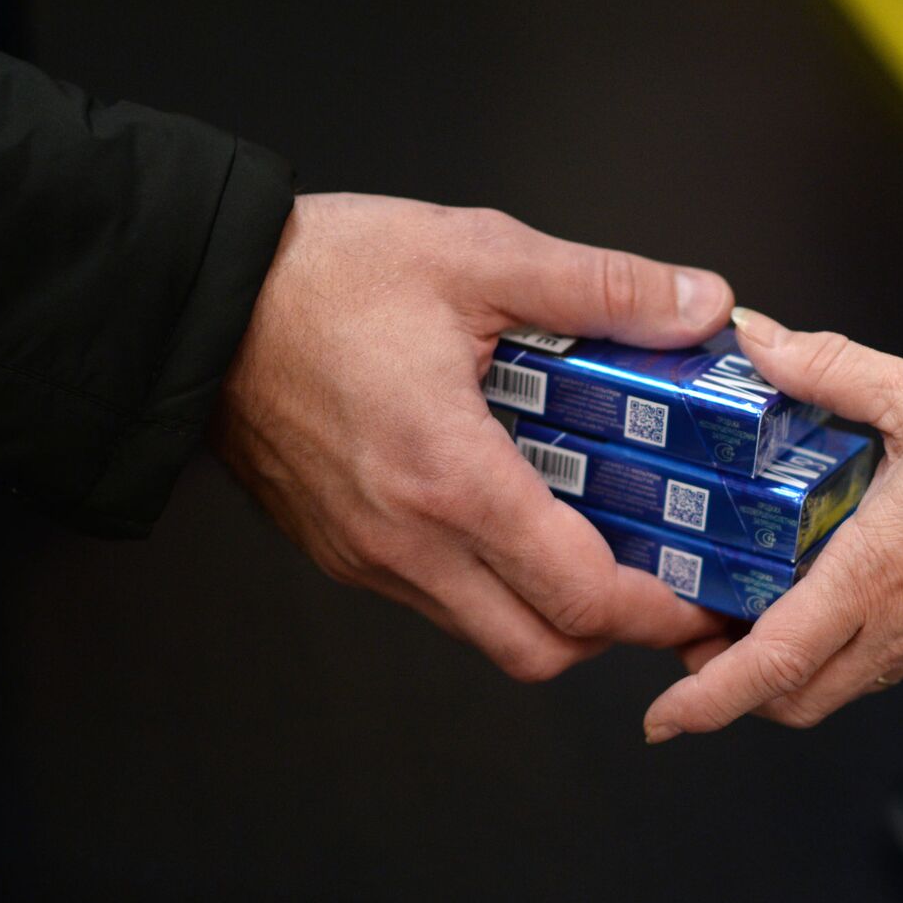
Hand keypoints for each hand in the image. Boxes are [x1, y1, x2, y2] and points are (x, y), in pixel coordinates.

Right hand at [213, 193, 733, 679]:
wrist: (197, 297)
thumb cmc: (323, 273)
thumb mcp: (477, 253)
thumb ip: (602, 286)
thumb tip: (701, 307)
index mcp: (450, 478)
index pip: (581, 597)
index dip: (660, 609)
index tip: (705, 594)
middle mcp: (406, 543)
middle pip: (540, 650)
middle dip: (616, 630)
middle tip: (664, 579)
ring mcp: (367, 557)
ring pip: (487, 636)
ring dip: (553, 613)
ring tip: (601, 548)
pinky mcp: (340, 551)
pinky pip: (438, 603)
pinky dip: (496, 590)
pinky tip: (521, 522)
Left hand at [643, 309, 902, 738]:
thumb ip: (831, 368)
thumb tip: (760, 341)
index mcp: (882, 572)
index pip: (776, 663)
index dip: (709, 699)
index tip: (663, 716)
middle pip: (797, 698)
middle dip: (732, 691)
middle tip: (691, 640)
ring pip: (840, 684)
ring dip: (784, 671)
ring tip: (744, 614)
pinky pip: (880, 659)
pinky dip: (833, 648)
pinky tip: (822, 586)